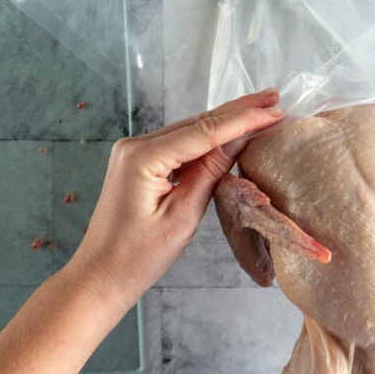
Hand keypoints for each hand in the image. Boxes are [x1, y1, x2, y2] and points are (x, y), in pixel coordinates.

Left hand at [68, 89, 284, 312]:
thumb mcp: (183, 216)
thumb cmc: (138, 257)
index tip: (274, 111)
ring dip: (226, 121)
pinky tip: (231, 131)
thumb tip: (240, 138)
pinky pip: (180, 144)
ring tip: (261, 108)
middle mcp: (136, 145)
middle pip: (197, 122)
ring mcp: (135, 151)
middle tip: (274, 97)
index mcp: (143, 157)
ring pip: (190, 130)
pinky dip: (208, 138)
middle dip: (238, 110)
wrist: (100, 276)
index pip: (204, 131)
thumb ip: (211, 172)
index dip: (243, 120)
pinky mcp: (139, 162)